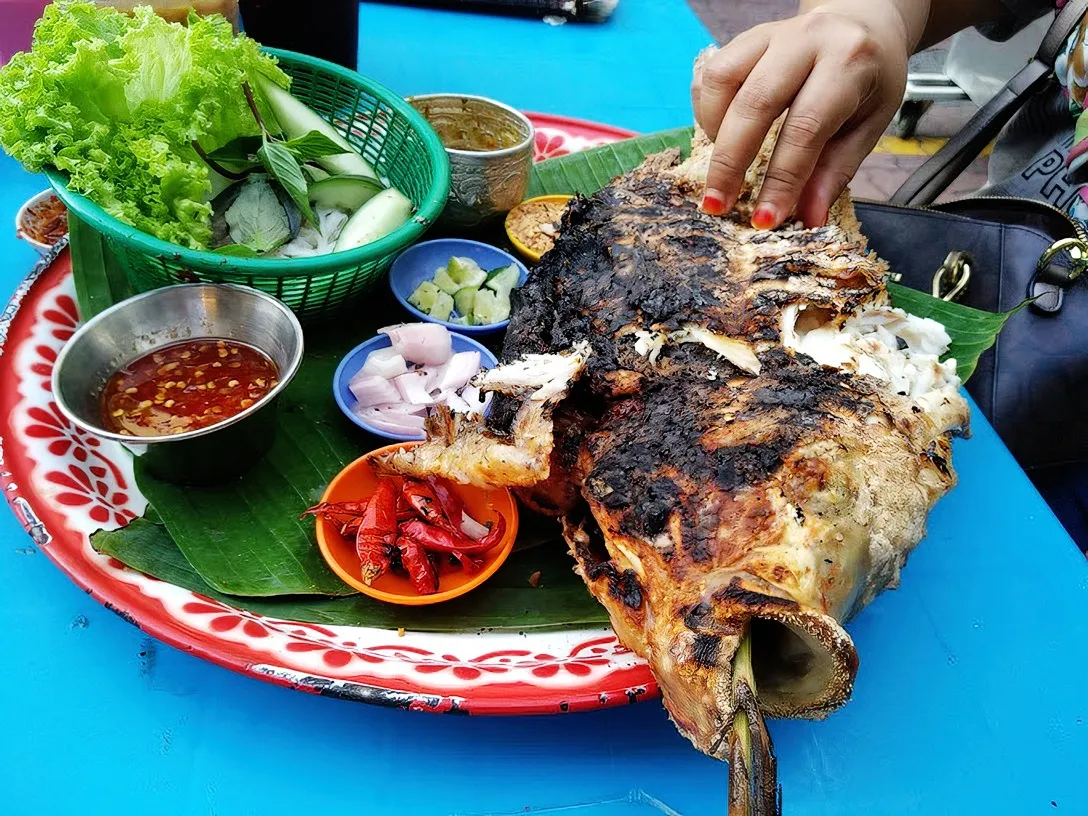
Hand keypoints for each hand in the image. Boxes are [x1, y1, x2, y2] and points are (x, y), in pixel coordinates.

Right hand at [692, 1, 916, 228]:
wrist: (863, 22)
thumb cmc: (868, 79)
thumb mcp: (868, 125)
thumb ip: (836, 171)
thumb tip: (808, 219)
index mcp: (848, 62)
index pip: (806, 128)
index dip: (782, 179)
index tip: (764, 219)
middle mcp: (806, 40)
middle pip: (754, 104)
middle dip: (730, 163)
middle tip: (718, 205)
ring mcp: (770, 34)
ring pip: (721, 80)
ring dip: (714, 132)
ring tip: (722, 166)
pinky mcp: (745, 38)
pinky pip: (711, 74)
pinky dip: (707, 110)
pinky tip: (720, 134)